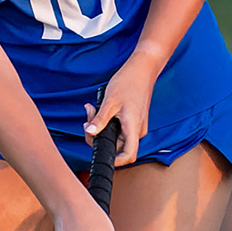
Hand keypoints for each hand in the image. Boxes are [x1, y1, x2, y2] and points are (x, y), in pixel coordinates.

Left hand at [86, 50, 158, 165]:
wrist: (143, 68)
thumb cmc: (129, 82)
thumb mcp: (110, 102)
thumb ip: (99, 120)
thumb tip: (90, 133)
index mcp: (134, 128)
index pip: (128, 156)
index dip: (116, 162)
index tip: (101, 155)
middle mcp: (137, 130)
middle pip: (117, 146)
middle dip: (98, 135)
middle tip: (89, 119)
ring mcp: (136, 125)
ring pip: (116, 135)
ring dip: (101, 126)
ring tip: (93, 109)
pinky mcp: (134, 119)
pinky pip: (119, 127)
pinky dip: (107, 120)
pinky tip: (100, 108)